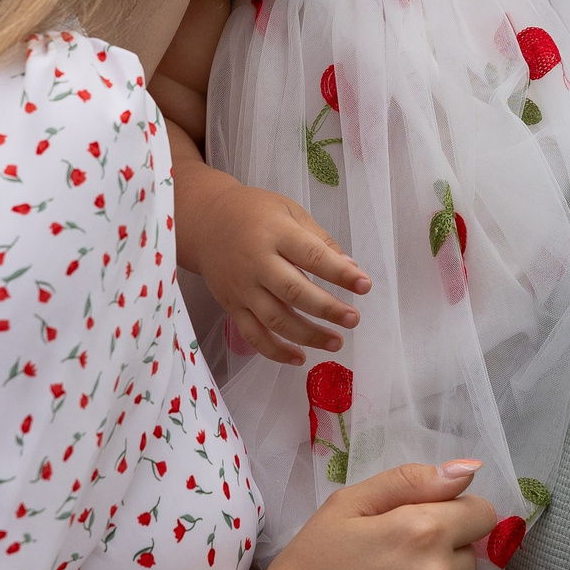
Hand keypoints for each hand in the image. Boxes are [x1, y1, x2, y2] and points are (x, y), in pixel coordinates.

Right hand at [187, 180, 369, 364]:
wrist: (205, 222)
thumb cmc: (254, 214)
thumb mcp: (289, 212)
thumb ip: (319, 240)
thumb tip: (350, 268)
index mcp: (275, 233)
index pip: (312, 255)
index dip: (340, 273)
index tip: (364, 285)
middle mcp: (257, 262)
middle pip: (293, 292)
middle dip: (327, 309)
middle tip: (353, 320)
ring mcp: (242, 287)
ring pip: (275, 319)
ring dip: (307, 335)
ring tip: (336, 342)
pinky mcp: (231, 306)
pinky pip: (253, 334)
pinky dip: (275, 351)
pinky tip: (299, 358)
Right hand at [219, 461, 497, 569]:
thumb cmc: (309, 567)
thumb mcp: (347, 506)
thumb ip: (411, 480)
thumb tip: (470, 469)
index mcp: (422, 531)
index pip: (481, 513)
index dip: (457, 514)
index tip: (425, 527)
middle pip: (470, 555)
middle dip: (443, 554)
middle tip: (393, 566)